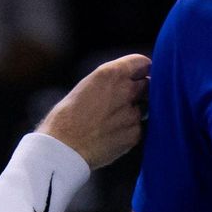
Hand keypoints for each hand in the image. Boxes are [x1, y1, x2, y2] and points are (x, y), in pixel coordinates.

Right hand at [37, 54, 150, 169]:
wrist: (62, 148)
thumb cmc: (66, 118)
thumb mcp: (86, 87)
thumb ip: (110, 83)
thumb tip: (126, 85)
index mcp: (110, 73)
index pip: (143, 63)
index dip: (142, 70)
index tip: (139, 76)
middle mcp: (125, 90)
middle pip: (149, 85)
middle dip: (141, 91)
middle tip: (126, 100)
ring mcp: (133, 113)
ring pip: (145, 108)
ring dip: (135, 112)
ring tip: (112, 121)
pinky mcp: (135, 134)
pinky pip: (139, 129)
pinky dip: (130, 131)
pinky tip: (111, 136)